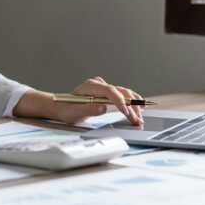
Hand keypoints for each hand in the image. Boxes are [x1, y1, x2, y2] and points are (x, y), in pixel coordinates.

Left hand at [12, 79, 144, 126]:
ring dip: (134, 104)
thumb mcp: (74, 113)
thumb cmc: (67, 109)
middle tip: (137, 120)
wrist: (63, 106)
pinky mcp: (108, 93)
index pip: (109, 91)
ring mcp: (104, 87)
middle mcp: (99, 84)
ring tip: (141, 117)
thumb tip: (102, 108)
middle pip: (119, 92)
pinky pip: (123, 95)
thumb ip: (88, 110)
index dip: (120, 101)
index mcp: (90, 86)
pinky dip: (132, 102)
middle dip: (130, 106)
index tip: (127, 112)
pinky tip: (140, 107)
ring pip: (124, 92)